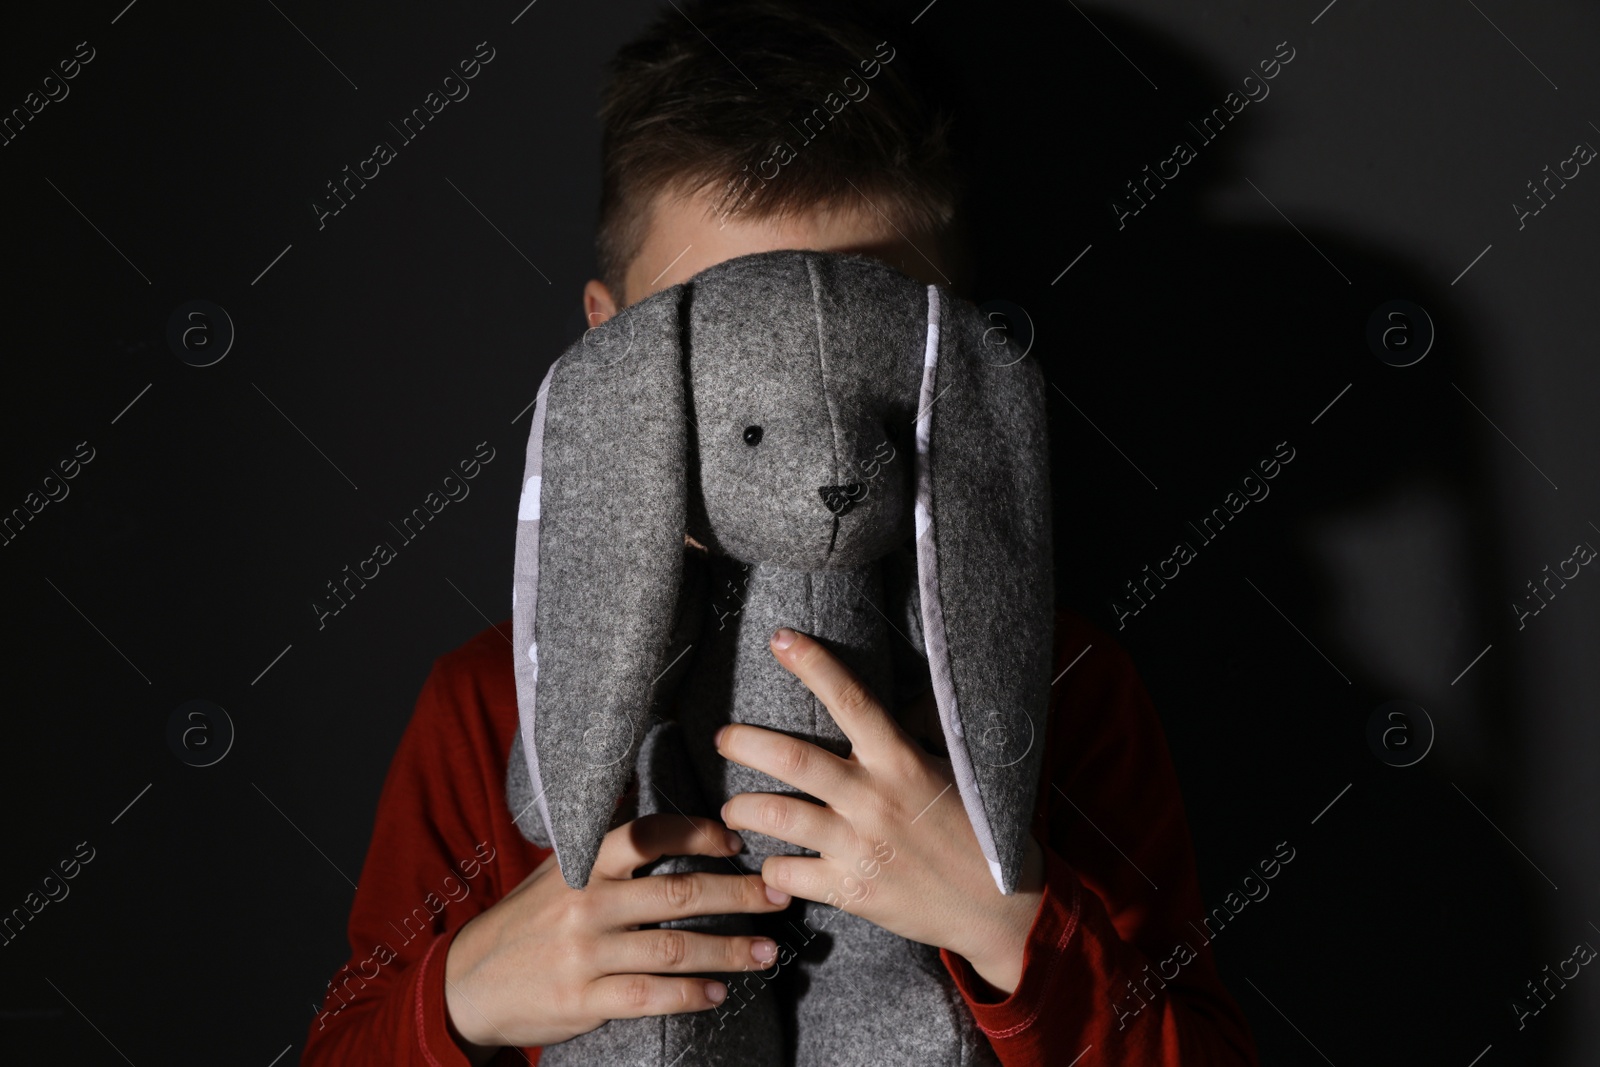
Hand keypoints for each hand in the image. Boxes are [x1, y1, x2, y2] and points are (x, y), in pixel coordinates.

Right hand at [442, 814, 791, 1062]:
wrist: (466, 983)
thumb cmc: (525, 922)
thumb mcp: (554, 871)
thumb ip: (602, 845)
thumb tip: (652, 805)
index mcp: (582, 864)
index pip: (648, 835)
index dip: (698, 833)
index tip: (738, 839)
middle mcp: (585, 903)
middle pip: (676, 893)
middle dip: (737, 894)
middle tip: (778, 895)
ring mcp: (584, 954)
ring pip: (672, 948)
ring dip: (728, 950)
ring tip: (767, 952)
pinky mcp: (583, 1000)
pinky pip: (649, 996)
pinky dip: (690, 995)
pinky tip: (719, 992)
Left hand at [716, 628, 1044, 994]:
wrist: (1001, 908)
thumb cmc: (976, 832)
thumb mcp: (950, 771)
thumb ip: (912, 737)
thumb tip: (891, 698)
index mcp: (900, 761)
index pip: (850, 700)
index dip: (813, 664)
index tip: (780, 639)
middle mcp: (874, 799)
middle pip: (791, 758)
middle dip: (744, 742)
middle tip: (722, 737)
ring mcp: (860, 847)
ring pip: (776, 816)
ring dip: (742, 808)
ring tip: (734, 806)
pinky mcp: (852, 892)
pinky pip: (787, 874)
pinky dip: (771, 867)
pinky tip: (771, 862)